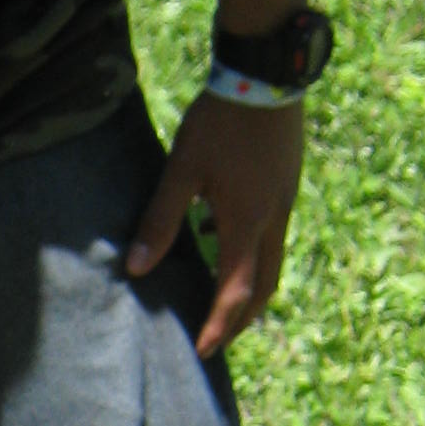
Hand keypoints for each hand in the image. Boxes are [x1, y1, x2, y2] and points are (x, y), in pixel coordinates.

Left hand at [123, 89, 305, 356]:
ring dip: (249, 287)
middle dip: (242, 318)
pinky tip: (218, 236)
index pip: (235, 291)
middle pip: (264, 285)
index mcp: (247, 222)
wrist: (267, 73)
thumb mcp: (183, 170)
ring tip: (220, 301)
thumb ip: (161, 220)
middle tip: (218, 339)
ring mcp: (285, 201)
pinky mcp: (286, 183)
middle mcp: (273, 218)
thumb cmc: (221, 120)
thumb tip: (137, 268)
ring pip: (272, 260)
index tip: (204, 352)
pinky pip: (272, 233)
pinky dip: (251, 252)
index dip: (220, 326)